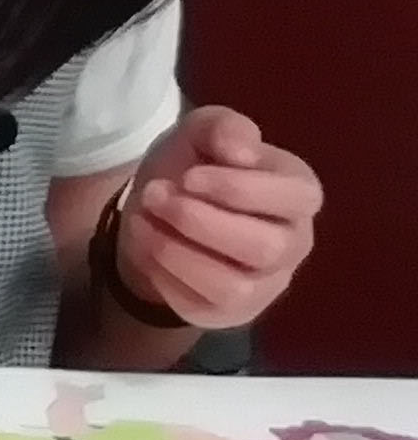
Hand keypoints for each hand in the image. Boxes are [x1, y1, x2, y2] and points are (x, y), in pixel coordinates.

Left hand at [112, 108, 321, 329]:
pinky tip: (145, 244)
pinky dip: (164, 273)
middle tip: (154, 193)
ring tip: (143, 218)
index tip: (189, 176)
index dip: (238, 189)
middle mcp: (294, 242)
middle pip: (266, 247)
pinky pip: (202, 306)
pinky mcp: (231, 311)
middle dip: (199, 221)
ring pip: (235, 285)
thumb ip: (223, 128)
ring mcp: (267, 283)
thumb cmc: (192, 169)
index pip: (295, 197)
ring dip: (176, 250)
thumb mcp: (200, 133)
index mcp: (297, 192)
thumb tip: (241, 149)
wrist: (154, 214)